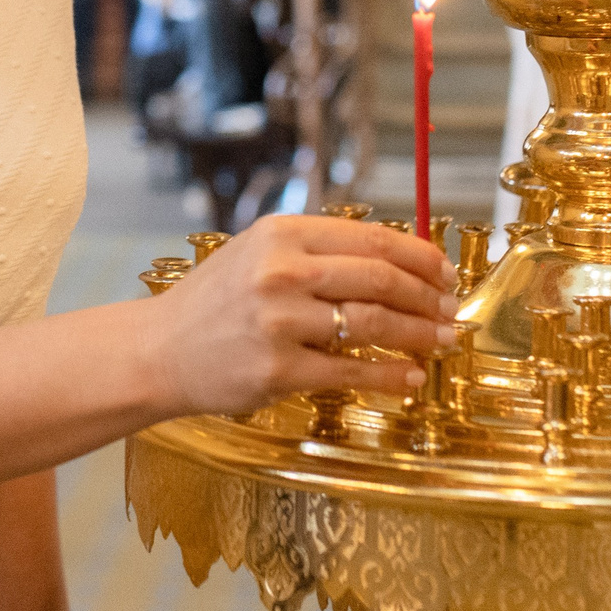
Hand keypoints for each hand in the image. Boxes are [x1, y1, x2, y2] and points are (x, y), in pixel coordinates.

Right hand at [139, 215, 456, 416]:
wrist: (159, 349)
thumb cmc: (214, 302)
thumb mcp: (258, 253)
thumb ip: (316, 250)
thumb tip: (393, 259)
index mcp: (282, 233)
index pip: (371, 238)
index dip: (419, 257)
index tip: (444, 273)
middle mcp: (281, 271)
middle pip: (380, 277)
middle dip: (427, 295)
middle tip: (450, 310)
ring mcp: (279, 321)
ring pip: (372, 323)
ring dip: (418, 333)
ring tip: (441, 341)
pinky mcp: (277, 369)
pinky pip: (350, 372)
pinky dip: (389, 375)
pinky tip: (410, 377)